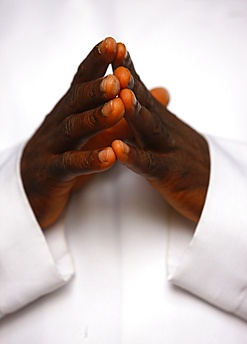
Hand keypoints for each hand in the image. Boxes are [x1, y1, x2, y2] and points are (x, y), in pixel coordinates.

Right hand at [21, 37, 127, 228]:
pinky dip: (90, 160)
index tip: (114, 44)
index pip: (82, 81)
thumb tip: (164, 94)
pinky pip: (70, 165)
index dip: (96, 63)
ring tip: (117, 107)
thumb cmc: (67, 154)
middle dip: (97, 88)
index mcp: (70, 111)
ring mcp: (52, 147)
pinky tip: (109, 156)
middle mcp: (59, 123)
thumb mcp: (98, 131)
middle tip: (119, 77)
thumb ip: (127, 113)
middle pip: (76, 101)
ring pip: (73, 130)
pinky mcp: (52, 173)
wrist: (30, 187)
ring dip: (95, 117)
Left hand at [112, 55, 209, 222]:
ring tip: (122, 93)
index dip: (128, 69)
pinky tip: (118, 147)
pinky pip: (149, 165)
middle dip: (129, 80)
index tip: (113, 47)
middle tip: (115, 58)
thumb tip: (138, 98)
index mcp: (160, 121)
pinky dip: (133, 156)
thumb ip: (153, 117)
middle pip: (145, 102)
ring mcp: (167, 150)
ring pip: (149, 128)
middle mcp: (164, 130)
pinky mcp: (168, 174)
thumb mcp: (169, 134)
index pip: (142, 91)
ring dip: (135, 110)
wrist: (218, 189)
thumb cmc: (188, 162)